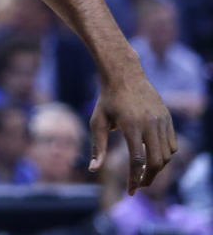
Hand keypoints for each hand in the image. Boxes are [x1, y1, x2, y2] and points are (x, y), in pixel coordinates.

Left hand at [88, 69, 176, 194]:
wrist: (124, 74)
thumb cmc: (107, 100)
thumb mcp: (97, 121)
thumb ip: (97, 147)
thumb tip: (93, 169)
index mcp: (131, 126)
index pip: (138, 160)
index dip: (135, 179)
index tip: (130, 191)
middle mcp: (150, 124)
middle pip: (157, 162)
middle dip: (148, 178)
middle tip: (139, 186)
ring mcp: (162, 120)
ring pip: (167, 155)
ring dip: (158, 168)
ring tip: (145, 174)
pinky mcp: (168, 118)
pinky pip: (172, 144)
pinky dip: (165, 156)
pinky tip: (154, 159)